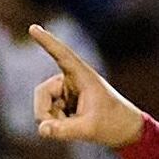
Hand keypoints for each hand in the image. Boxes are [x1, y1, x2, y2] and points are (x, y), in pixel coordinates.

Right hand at [32, 25, 143, 147]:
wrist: (126, 131)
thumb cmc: (113, 124)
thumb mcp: (89, 130)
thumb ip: (64, 131)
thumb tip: (41, 130)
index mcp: (82, 76)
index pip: (62, 56)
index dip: (47, 42)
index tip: (33, 28)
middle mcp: (72, 79)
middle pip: (42, 93)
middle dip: (44, 113)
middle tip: (53, 130)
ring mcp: (67, 90)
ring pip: (44, 105)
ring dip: (53, 120)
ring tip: (73, 128)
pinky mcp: (65, 101)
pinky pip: (49, 112)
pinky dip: (56, 123)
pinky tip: (73, 126)